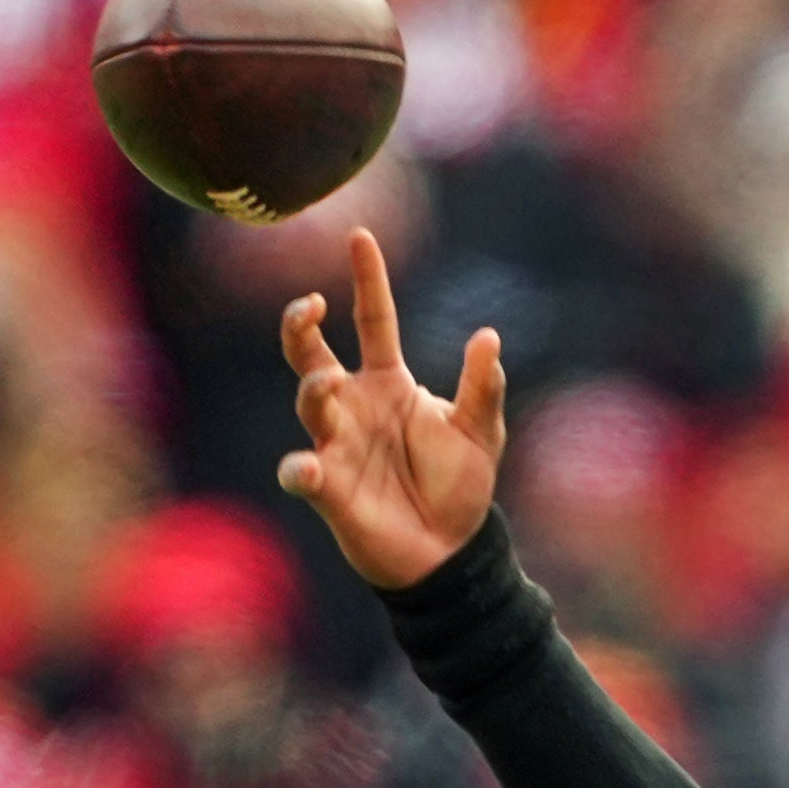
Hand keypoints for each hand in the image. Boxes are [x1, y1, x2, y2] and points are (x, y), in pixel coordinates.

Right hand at [277, 228, 504, 589]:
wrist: (450, 550)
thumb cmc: (459, 486)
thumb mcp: (481, 431)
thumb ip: (482, 387)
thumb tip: (489, 336)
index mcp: (390, 383)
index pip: (372, 321)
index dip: (367, 281)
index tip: (360, 236)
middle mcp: (354, 405)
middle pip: (312, 353)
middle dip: (300, 327)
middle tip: (309, 306)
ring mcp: (336, 444)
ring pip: (309, 404)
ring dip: (315, 390)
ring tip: (328, 382)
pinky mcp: (328, 488)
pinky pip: (303, 473)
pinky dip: (299, 469)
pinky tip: (306, 467)